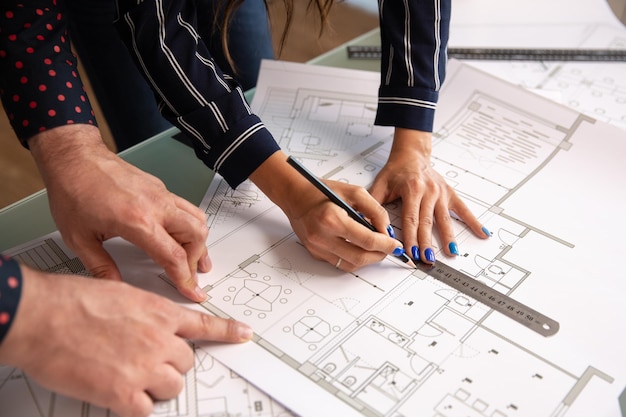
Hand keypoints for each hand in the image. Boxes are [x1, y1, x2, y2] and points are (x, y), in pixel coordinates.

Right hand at [0, 265, 252, 416]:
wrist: (42, 316)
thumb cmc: (72, 301)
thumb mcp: (121, 295)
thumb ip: (145, 315)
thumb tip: (151, 329)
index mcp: (159, 313)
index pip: (204, 324)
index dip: (227, 331)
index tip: (244, 334)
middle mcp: (158, 340)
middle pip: (186, 362)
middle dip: (169, 363)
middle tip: (143, 359)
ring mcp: (144, 368)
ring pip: (172, 385)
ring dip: (155, 385)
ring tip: (128, 375)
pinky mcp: (123, 394)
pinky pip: (146, 409)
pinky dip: (134, 405)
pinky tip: (118, 392)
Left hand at [28, 125, 209, 301]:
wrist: (74, 158)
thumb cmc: (73, 191)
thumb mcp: (79, 239)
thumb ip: (101, 267)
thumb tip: (115, 286)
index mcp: (137, 221)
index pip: (174, 256)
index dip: (185, 279)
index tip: (191, 291)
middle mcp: (155, 205)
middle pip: (196, 236)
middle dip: (197, 260)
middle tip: (190, 276)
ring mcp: (160, 194)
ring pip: (197, 218)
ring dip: (199, 241)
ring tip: (195, 258)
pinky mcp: (159, 187)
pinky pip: (186, 207)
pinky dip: (190, 224)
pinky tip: (180, 234)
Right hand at [250, 152, 405, 270]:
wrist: (295, 196)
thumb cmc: (321, 191)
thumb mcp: (354, 192)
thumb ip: (375, 211)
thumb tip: (387, 231)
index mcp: (332, 219)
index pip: (366, 240)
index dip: (386, 245)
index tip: (395, 245)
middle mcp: (322, 237)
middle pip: (360, 257)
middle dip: (379, 255)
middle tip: (388, 248)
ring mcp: (317, 248)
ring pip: (351, 264)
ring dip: (367, 259)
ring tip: (375, 248)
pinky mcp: (315, 253)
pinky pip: (340, 262)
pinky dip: (353, 258)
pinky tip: (358, 247)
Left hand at [369, 128, 489, 263]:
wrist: (412, 154)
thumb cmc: (396, 170)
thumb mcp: (381, 184)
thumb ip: (373, 204)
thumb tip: (363, 222)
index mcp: (412, 189)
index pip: (411, 219)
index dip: (411, 237)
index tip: (411, 252)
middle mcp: (429, 191)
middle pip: (427, 222)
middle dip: (427, 243)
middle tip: (427, 259)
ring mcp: (441, 193)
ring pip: (444, 219)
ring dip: (448, 237)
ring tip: (451, 253)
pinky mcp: (449, 194)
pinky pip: (463, 209)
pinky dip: (473, 221)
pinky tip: (482, 232)